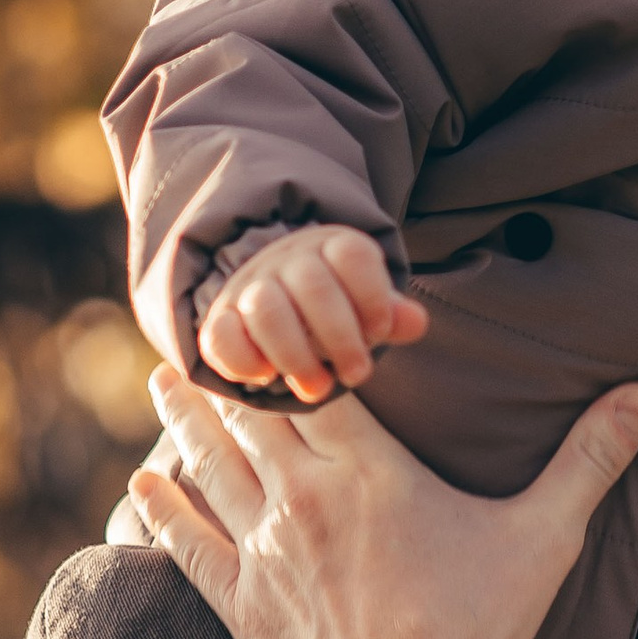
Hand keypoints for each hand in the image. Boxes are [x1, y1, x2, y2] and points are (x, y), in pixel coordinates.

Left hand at [131, 365, 637, 638]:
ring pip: (210, 464)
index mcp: (369, 467)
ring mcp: (263, 549)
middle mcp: (304, 495)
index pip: (320, 383)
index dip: (300, 345)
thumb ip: (590, 459)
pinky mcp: (240, 603)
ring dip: (183, 419)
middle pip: (253, 412)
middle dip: (228, 368)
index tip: (279, 312)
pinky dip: (161, 508)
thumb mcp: (543, 535)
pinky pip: (186, 543)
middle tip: (200, 331)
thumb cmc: (477, 627)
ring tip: (161, 381)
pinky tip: (141, 483)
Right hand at [195, 225, 428, 403]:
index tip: (380, 331)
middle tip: (357, 375)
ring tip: (319, 390)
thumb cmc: (334, 310)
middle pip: (312, 285)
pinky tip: (268, 378)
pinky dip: (243, 361)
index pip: (352, 254)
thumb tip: (416, 322)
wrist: (273, 302)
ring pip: (266, 308)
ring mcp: (250, 287)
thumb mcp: (366, 307)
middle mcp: (288, 261)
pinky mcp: (220, 319)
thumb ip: (390, 315)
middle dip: (340, 336)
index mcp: (330, 248)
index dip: (371, 294)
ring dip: (296, 355)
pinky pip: (220, 335)